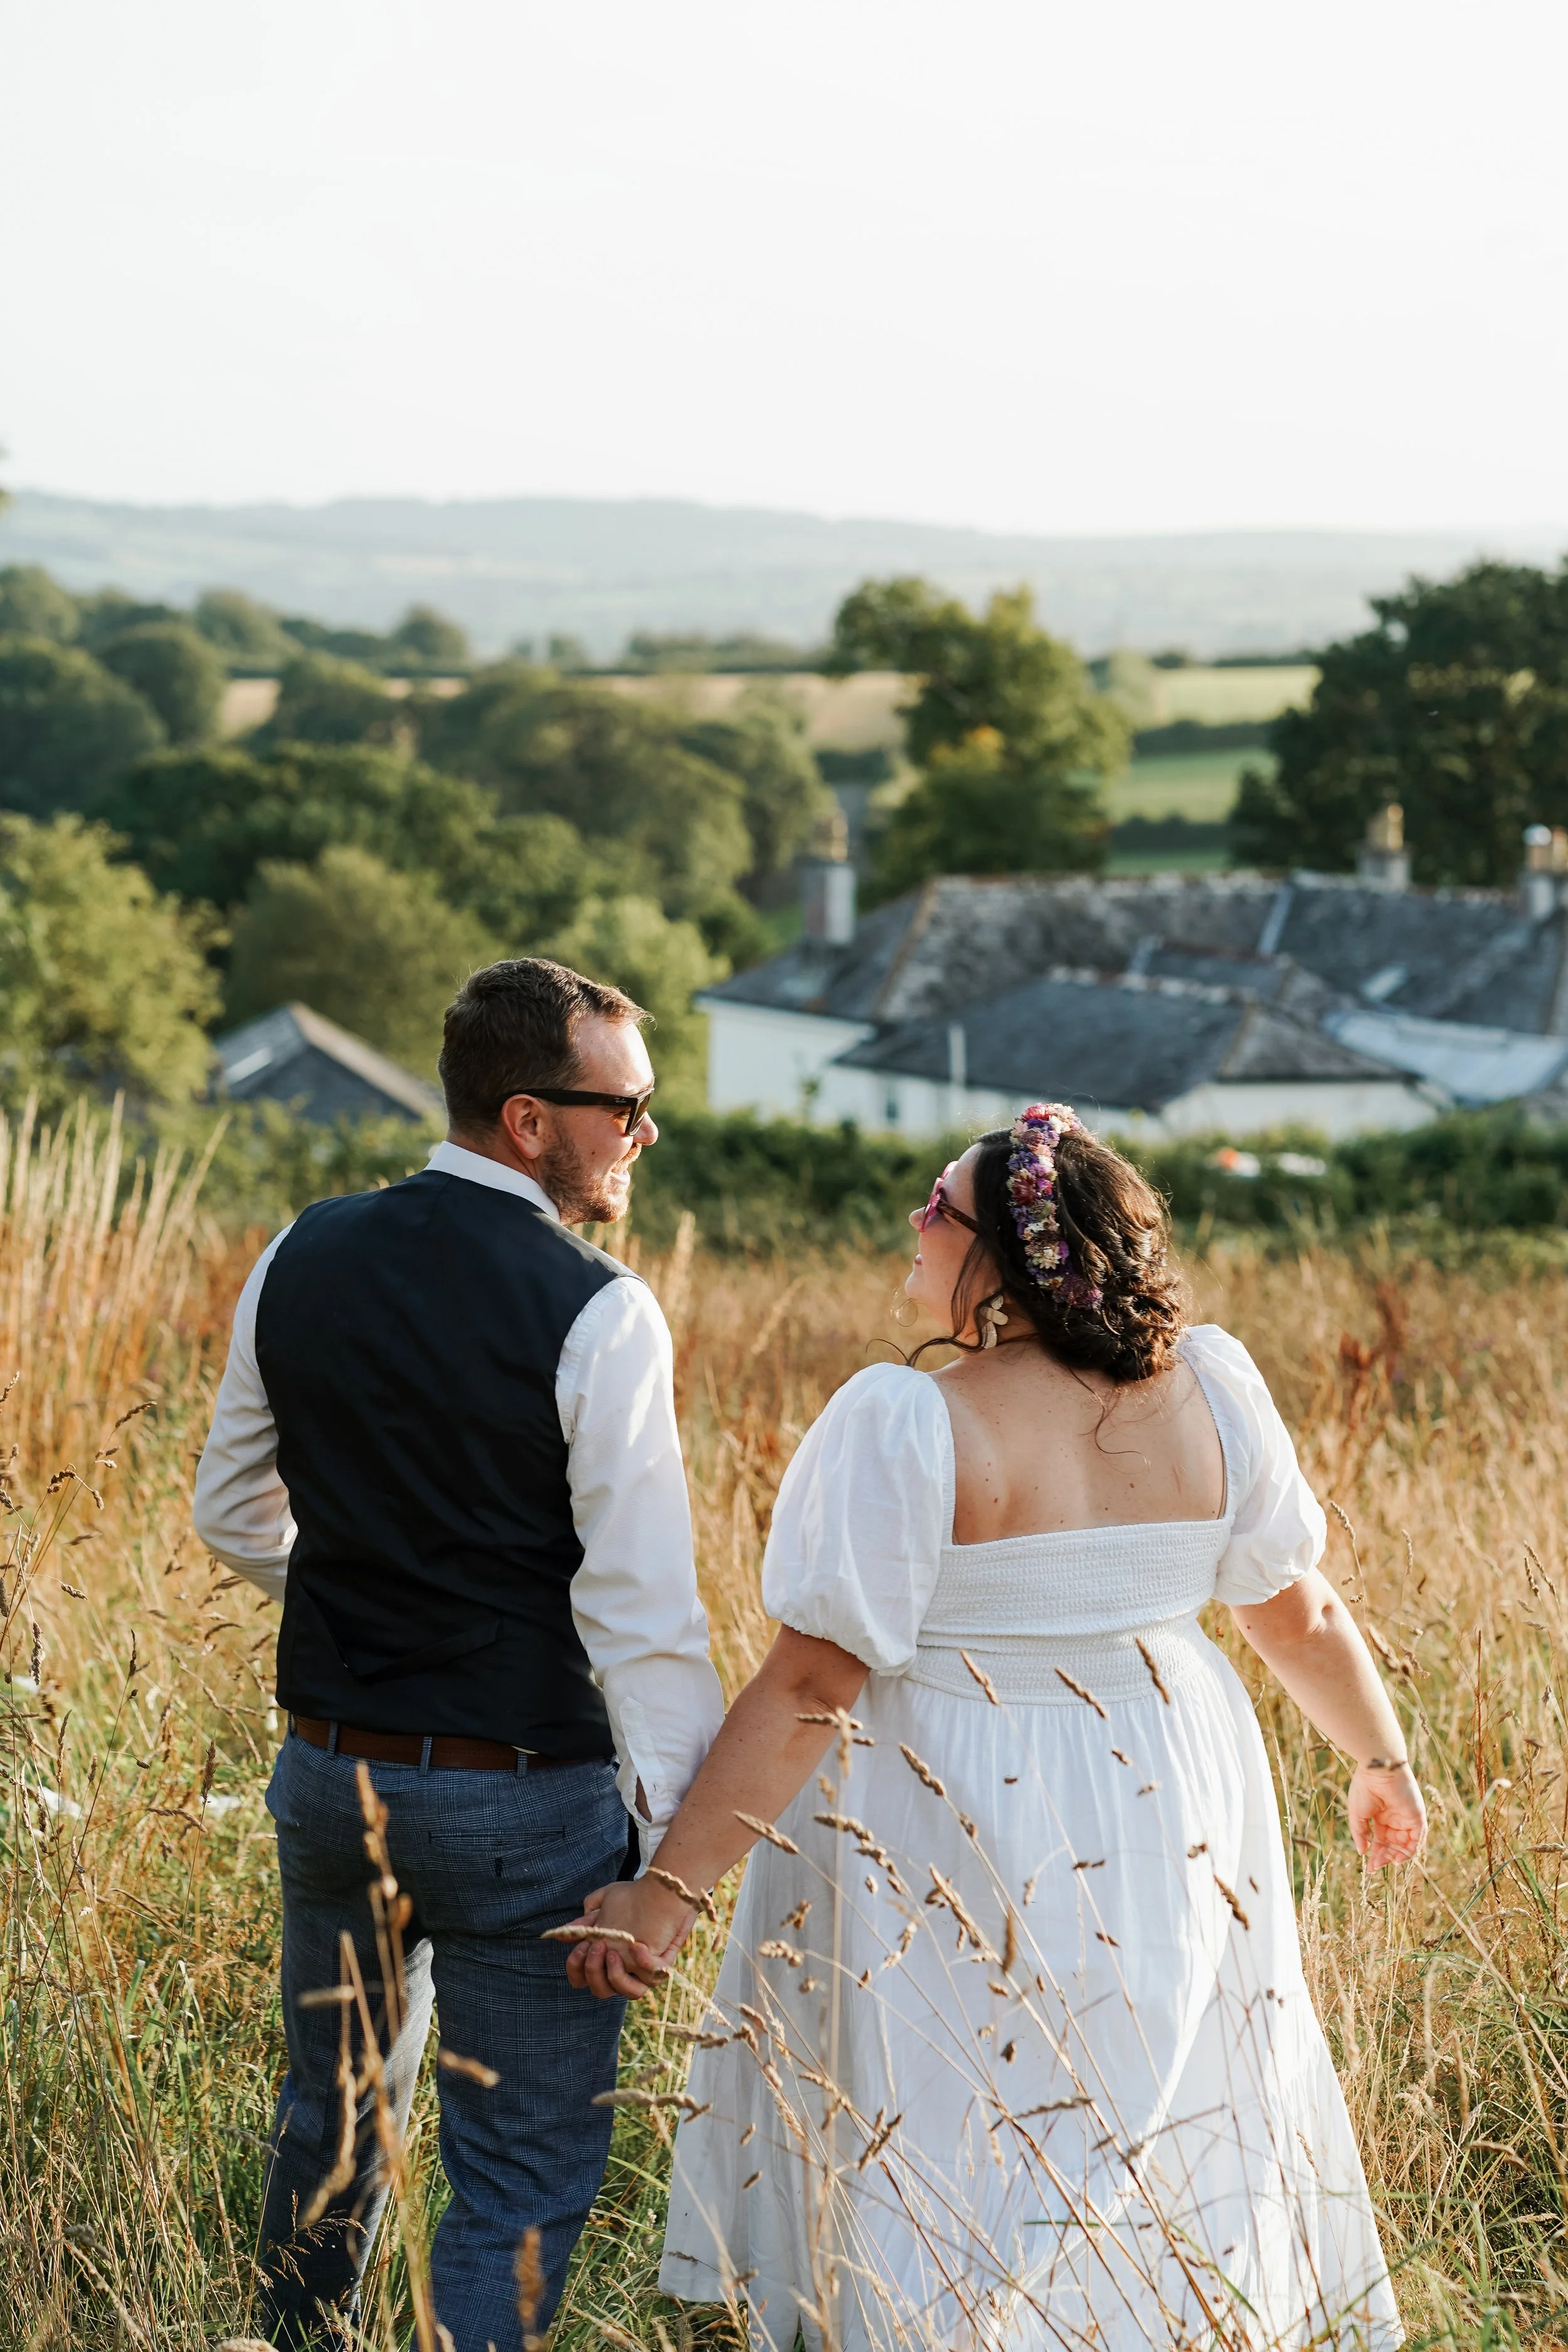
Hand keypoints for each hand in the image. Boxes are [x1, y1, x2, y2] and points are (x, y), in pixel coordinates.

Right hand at [563, 1877, 694, 1999]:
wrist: (662, 1889)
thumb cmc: (633, 1898)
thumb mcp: (605, 1905)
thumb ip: (586, 1922)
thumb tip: (564, 1933)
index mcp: (606, 1960)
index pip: (582, 1978)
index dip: (577, 1968)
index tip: (581, 1947)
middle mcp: (624, 1971)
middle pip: (601, 1991)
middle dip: (594, 1971)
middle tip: (598, 1946)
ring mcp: (644, 1972)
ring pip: (631, 1994)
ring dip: (617, 1975)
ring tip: (615, 1952)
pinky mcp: (662, 1966)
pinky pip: (653, 1979)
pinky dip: (643, 1964)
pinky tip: (638, 1945)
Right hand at [1348, 1761, 1426, 1867]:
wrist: (1378, 1770)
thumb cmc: (1365, 1788)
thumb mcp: (1357, 1814)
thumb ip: (1360, 1834)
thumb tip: (1362, 1852)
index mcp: (1381, 1816)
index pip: (1381, 1840)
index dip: (1376, 1853)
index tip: (1369, 1867)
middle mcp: (1395, 1818)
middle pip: (1393, 1844)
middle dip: (1385, 1856)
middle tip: (1376, 1866)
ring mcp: (1407, 1818)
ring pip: (1406, 1843)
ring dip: (1397, 1855)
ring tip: (1387, 1862)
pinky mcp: (1417, 1816)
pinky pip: (1418, 1837)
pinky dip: (1411, 1849)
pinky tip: (1400, 1857)